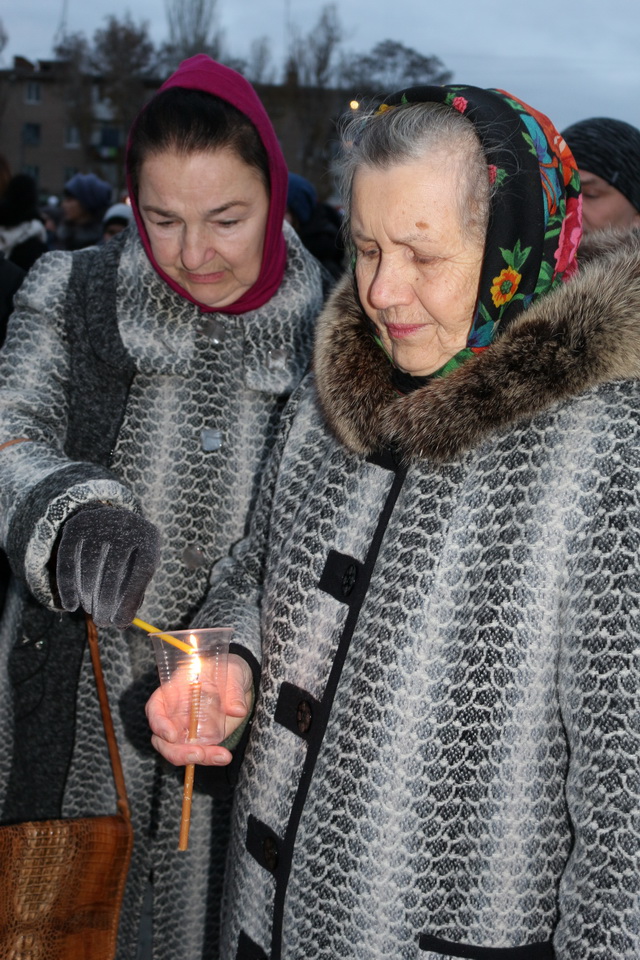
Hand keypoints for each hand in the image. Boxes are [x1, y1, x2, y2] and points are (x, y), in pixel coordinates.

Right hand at [56, 504, 160, 627]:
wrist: (111, 520)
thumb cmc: (131, 553)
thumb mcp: (140, 568)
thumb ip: (134, 594)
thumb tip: (122, 623)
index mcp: (148, 536)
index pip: (142, 571)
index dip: (130, 600)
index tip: (120, 623)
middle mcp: (125, 525)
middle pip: (113, 569)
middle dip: (105, 602)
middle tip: (102, 622)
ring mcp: (99, 523)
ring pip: (89, 566)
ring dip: (88, 595)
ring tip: (91, 611)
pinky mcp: (76, 527)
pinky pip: (68, 560)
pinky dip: (68, 586)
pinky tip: (71, 606)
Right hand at [146, 653, 252, 765]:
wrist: (241, 685)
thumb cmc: (229, 672)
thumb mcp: (234, 674)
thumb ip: (234, 690)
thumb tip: (237, 710)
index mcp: (174, 691)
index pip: (155, 708)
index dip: (158, 723)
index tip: (171, 736)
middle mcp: (175, 714)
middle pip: (162, 739)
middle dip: (177, 751)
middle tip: (198, 754)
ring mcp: (186, 729)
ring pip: (179, 751)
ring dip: (197, 758)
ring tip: (221, 756)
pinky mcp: (201, 739)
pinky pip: (199, 753)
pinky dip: (210, 758)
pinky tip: (224, 756)